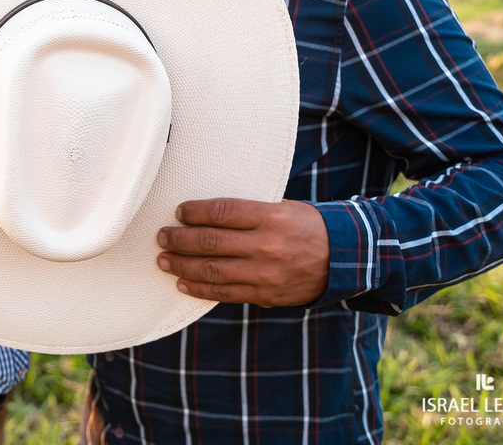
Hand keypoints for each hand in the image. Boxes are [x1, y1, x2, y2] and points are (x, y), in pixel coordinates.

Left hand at [156, 199, 329, 306]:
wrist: (341, 260)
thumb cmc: (304, 227)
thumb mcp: (281, 208)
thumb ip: (246, 212)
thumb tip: (203, 214)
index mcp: (270, 217)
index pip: (221, 212)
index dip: (194, 212)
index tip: (178, 212)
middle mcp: (266, 246)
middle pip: (210, 242)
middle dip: (179, 239)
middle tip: (161, 236)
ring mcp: (264, 274)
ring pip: (211, 270)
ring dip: (181, 265)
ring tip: (163, 260)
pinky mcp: (264, 295)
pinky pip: (224, 293)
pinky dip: (199, 289)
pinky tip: (182, 284)